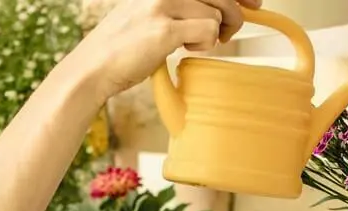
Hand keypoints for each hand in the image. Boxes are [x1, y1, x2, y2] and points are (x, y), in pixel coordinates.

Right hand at [74, 0, 263, 98]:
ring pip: (215, 13)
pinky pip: (207, 31)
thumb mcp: (148, 12)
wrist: (93, 67)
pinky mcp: (164, 29)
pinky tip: (187, 50)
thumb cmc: (121, 45)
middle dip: (234, 13)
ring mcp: (163, 4)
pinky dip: (204, 44)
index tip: (254, 1)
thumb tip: (212, 9)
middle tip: (229, 32)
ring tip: (194, 44)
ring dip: (213, 34)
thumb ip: (177, 6)